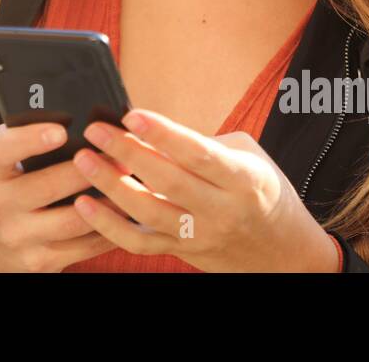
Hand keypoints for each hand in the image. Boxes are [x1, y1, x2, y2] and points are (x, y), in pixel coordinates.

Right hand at [0, 122, 117, 271]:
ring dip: (107, 201)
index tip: (61, 130)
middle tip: (120, 155)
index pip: (2, 151)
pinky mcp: (39, 261)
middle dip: (89, 170)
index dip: (30, 140)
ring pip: (72, 220)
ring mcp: (17, 237)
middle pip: (47, 186)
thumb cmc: (9, 184)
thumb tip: (79, 116)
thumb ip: (29, 136)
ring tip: (129, 183)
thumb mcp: (6, 158)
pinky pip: (82, 247)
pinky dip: (109, 229)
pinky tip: (124, 213)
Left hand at [69, 109, 339, 271]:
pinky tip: (86, 204)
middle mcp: (223, 210)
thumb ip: (201, 144)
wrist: (285, 254)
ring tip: (83, 160)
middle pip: (167, 181)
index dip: (163, 133)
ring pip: (148, 214)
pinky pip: (139, 243)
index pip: (198, 154)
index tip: (131, 115)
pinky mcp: (184, 252)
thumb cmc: (262, 191)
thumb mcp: (247, 156)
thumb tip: (148, 130)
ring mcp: (202, 236)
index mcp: (244, 179)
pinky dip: (108, 226)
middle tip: (94, 131)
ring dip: (111, 186)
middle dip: (126, 153)